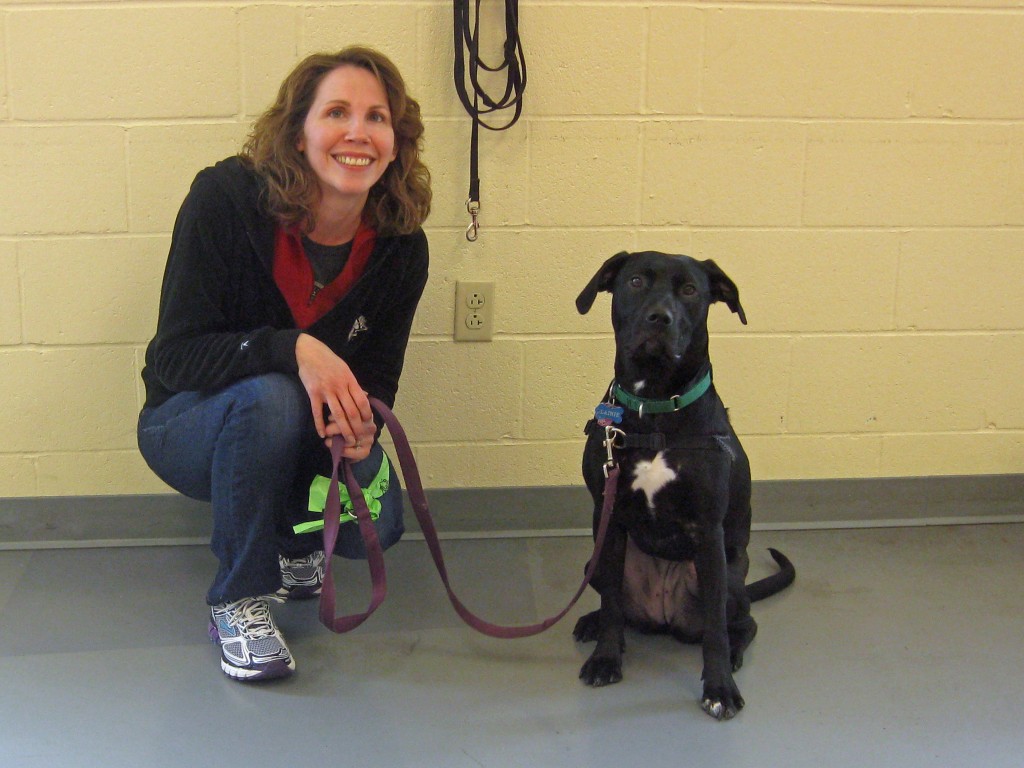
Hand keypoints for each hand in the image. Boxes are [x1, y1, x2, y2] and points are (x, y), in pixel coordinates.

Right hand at [295, 333, 375, 459]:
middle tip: (360, 438)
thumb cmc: (329, 361)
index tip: (369, 423)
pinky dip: (320, 425)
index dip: (366, 414)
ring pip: (338, 415)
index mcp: (350, 380)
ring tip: (347, 441)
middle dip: (357, 427)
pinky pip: (317, 412)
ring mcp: (326, 390)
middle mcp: (340, 387)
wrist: (310, 352)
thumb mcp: (346, 369)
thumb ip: (354, 385)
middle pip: (351, 411)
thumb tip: (366, 396)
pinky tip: (323, 434)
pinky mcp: (313, 393)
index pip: (362, 401)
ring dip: (343, 430)